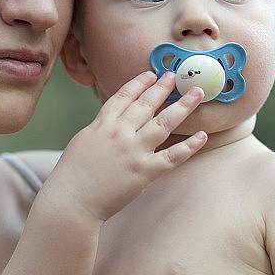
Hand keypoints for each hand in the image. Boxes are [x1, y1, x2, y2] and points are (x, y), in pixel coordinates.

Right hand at [42, 71, 206, 222]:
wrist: (72, 200)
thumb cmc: (73, 173)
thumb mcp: (84, 140)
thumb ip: (102, 127)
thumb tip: (116, 118)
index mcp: (102, 124)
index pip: (124, 96)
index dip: (139, 83)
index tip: (151, 73)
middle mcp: (120, 133)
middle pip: (146, 104)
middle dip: (163, 87)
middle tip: (175, 75)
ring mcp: (134, 152)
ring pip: (164, 123)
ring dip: (183, 106)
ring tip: (197, 93)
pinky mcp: (144, 172)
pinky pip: (172, 156)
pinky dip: (189, 146)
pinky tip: (202, 135)